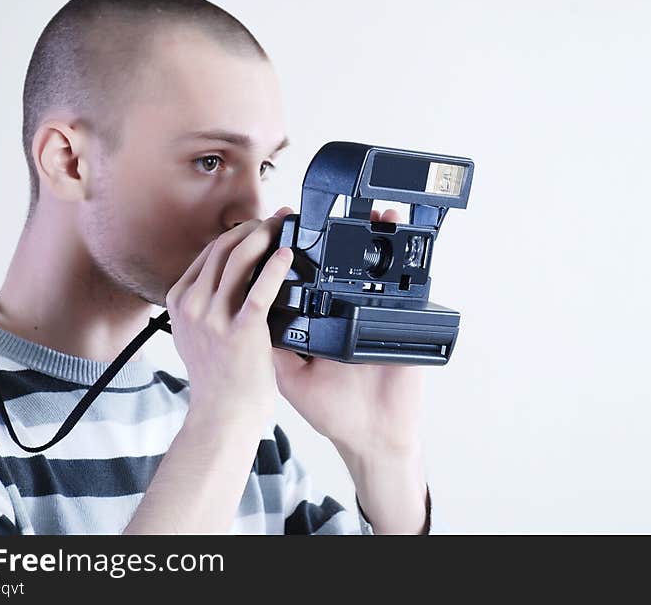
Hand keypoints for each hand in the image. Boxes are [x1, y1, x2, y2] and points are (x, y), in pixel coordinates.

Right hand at [165, 212, 293, 425]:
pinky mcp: (240, 331)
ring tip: (283, 228)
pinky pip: (259, 290)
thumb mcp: (196, 333)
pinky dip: (274, 267)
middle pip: (223, 249)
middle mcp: (192, 306)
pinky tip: (286, 255)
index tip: (256, 225)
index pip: (208, 253)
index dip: (235, 233)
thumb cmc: (218, 377)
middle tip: (275, 219)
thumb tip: (228, 274)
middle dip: (252, 227)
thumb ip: (205, 304)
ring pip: (239, 260)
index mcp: (180, 302)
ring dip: (264, 237)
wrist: (223, 414)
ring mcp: (214, 318)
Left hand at [271, 206, 424, 458]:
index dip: (297, 255)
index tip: (285, 229)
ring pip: (375, 269)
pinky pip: (407, 288)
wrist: (375, 437)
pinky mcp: (404, 325)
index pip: (310, 282)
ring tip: (370, 214)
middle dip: (334, 235)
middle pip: (342, 266)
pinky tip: (395, 235)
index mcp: (322, 325)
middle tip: (324, 214)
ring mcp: (377, 317)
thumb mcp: (293, 379)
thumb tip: (243, 313)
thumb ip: (272, 347)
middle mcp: (349, 316)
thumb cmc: (335, 412)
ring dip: (375, 237)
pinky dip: (404, 258)